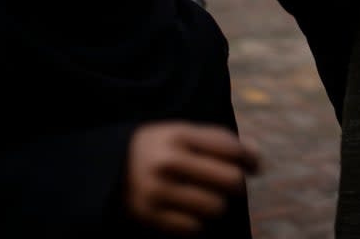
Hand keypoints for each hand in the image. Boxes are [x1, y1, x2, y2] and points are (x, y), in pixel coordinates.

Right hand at [125, 122, 260, 235]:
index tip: (255, 166)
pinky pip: (193, 227)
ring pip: (215, 207)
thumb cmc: (156, 148)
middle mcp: (168, 162)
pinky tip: (192, 213)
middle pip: (230, 180)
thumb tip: (255, 156)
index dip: (251, 159)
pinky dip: (199, 223)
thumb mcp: (180, 132)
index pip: (231, 148)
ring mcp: (157, 191)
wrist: (103, 168)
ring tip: (211, 199)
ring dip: (219, 205)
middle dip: (238, 184)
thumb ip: (217, 140)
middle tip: (233, 185)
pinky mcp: (149, 216)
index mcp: (177, 135)